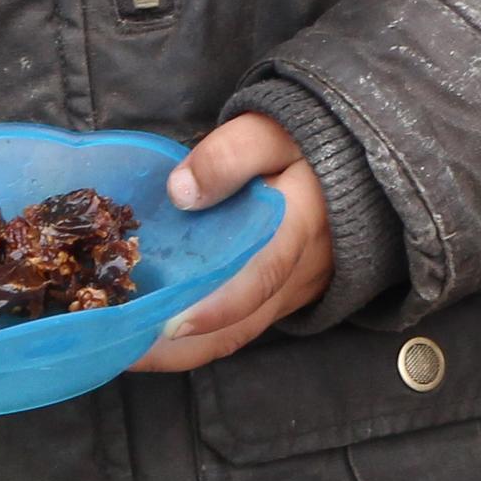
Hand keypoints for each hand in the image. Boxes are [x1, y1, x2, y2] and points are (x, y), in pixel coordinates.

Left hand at [129, 113, 334, 372]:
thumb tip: (180, 192)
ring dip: (184, 349)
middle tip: (120, 349)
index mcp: (299, 224)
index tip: (165, 324)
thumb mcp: (273, 131)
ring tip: (126, 348)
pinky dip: (201, 336)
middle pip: (239, 325)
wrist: (361, 162)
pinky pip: (245, 326)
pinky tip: (158, 329)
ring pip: (239, 333)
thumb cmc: (309, 140)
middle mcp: (300, 271)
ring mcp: (296, 289)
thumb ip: (230, 155)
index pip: (260, 275)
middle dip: (178, 347)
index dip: (215, 306)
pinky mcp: (288, 295)